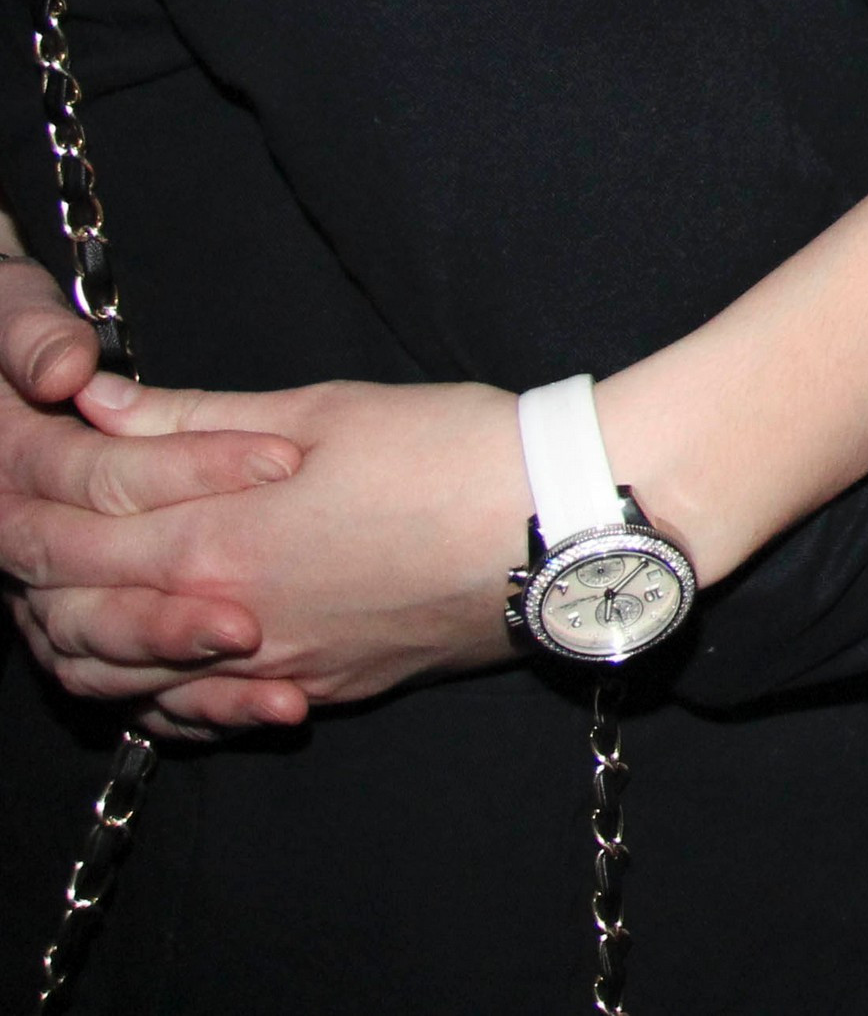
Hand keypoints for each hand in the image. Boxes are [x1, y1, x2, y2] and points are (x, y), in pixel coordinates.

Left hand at [1, 377, 525, 722]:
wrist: (562, 528)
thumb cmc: (450, 451)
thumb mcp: (319, 410)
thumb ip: (190, 415)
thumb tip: (91, 401)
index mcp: (211, 540)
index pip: (62, 538)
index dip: (22, 505)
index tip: (12, 473)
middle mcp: (224, 622)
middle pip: (74, 625)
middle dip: (32, 581)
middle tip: (22, 535)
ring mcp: (273, 669)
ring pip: (124, 686)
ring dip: (84, 645)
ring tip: (74, 600)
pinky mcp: (323, 689)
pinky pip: (201, 716)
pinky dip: (157, 695)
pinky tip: (162, 663)